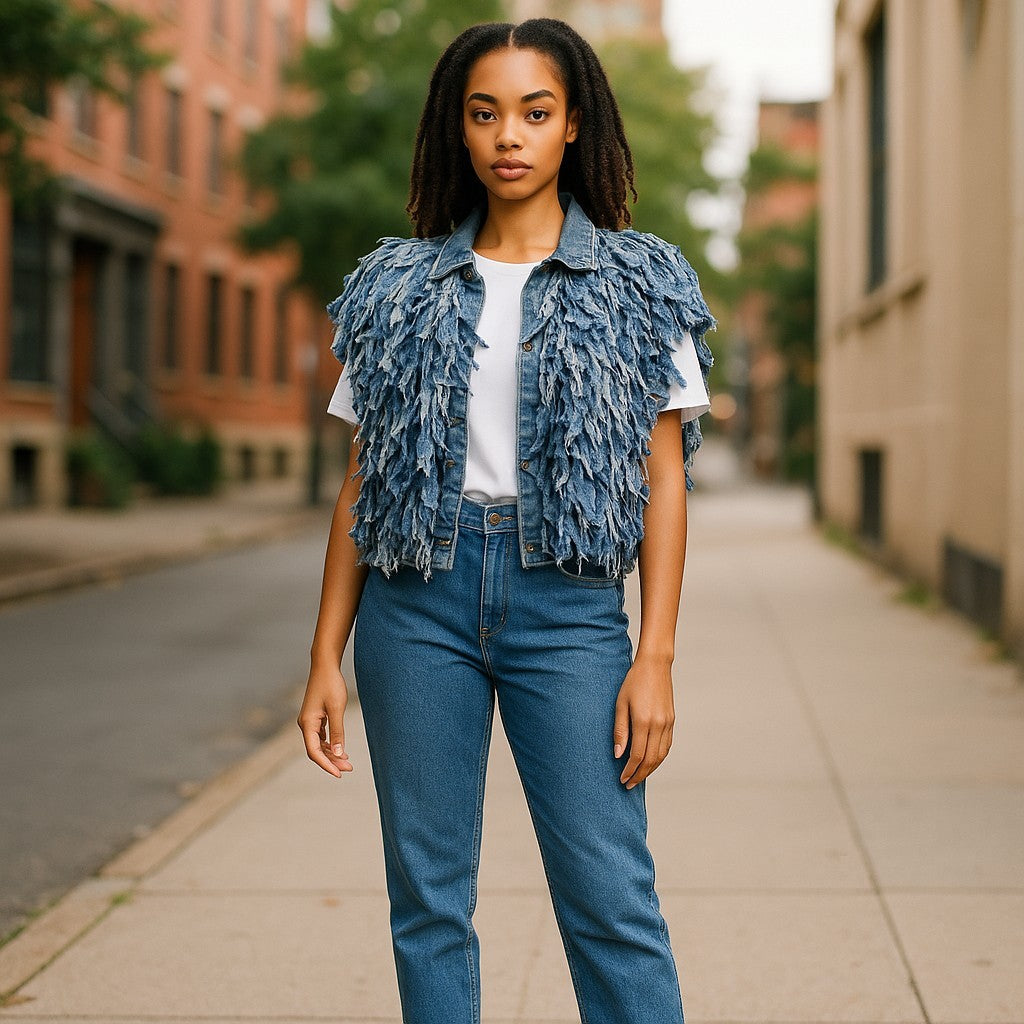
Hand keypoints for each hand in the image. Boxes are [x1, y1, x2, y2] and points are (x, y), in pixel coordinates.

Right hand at [297, 660, 353, 776]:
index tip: (339, 774)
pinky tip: (340, 749)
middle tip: (349, 769)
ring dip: (331, 754)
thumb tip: (338, 753)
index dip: (326, 765)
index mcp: (307, 724)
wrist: (325, 666)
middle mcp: (305, 724)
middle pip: (316, 750)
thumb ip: (337, 732)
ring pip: (318, 744)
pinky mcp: (315, 717)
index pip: (314, 752)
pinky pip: (320, 737)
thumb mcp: (336, 709)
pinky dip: (330, 744)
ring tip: (347, 762)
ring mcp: (309, 721)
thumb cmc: (331, 685)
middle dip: (332, 761)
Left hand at [613, 656, 675, 788]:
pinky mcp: (672, 720)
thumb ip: (620, 730)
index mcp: (644, 721)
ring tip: (638, 776)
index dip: (630, 770)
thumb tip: (618, 754)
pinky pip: (667, 745)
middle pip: (651, 759)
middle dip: (640, 775)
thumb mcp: (620, 704)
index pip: (638, 755)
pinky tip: (650, 761)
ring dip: (650, 769)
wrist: (655, 665)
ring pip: (661, 755)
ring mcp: (668, 723)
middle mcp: (659, 725)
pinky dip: (659, 757)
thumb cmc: (633, 682)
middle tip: (629, 784)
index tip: (622, 779)